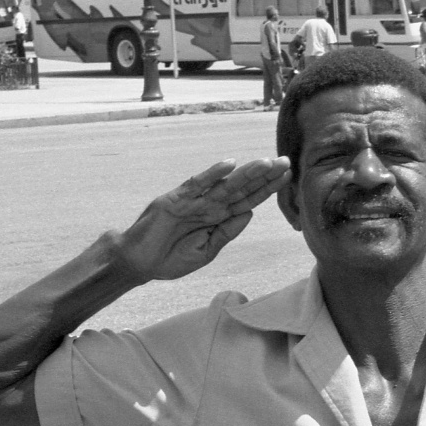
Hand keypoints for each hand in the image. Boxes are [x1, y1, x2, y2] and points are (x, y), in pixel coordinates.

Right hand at [116, 157, 290, 281]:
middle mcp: (208, 205)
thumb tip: (250, 213)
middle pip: (241, 188)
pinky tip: (229, 165)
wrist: (139, 263)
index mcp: (217, 218)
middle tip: (285, 162)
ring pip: (224, 184)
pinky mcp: (175, 199)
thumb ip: (227, 232)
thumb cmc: (171, 258)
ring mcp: (193, 200)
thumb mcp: (207, 251)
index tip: (286, 176)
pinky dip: (211, 174)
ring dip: (245, 173)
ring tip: (265, 163)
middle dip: (263, 176)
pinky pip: (196, 184)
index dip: (266, 188)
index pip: (247, 200)